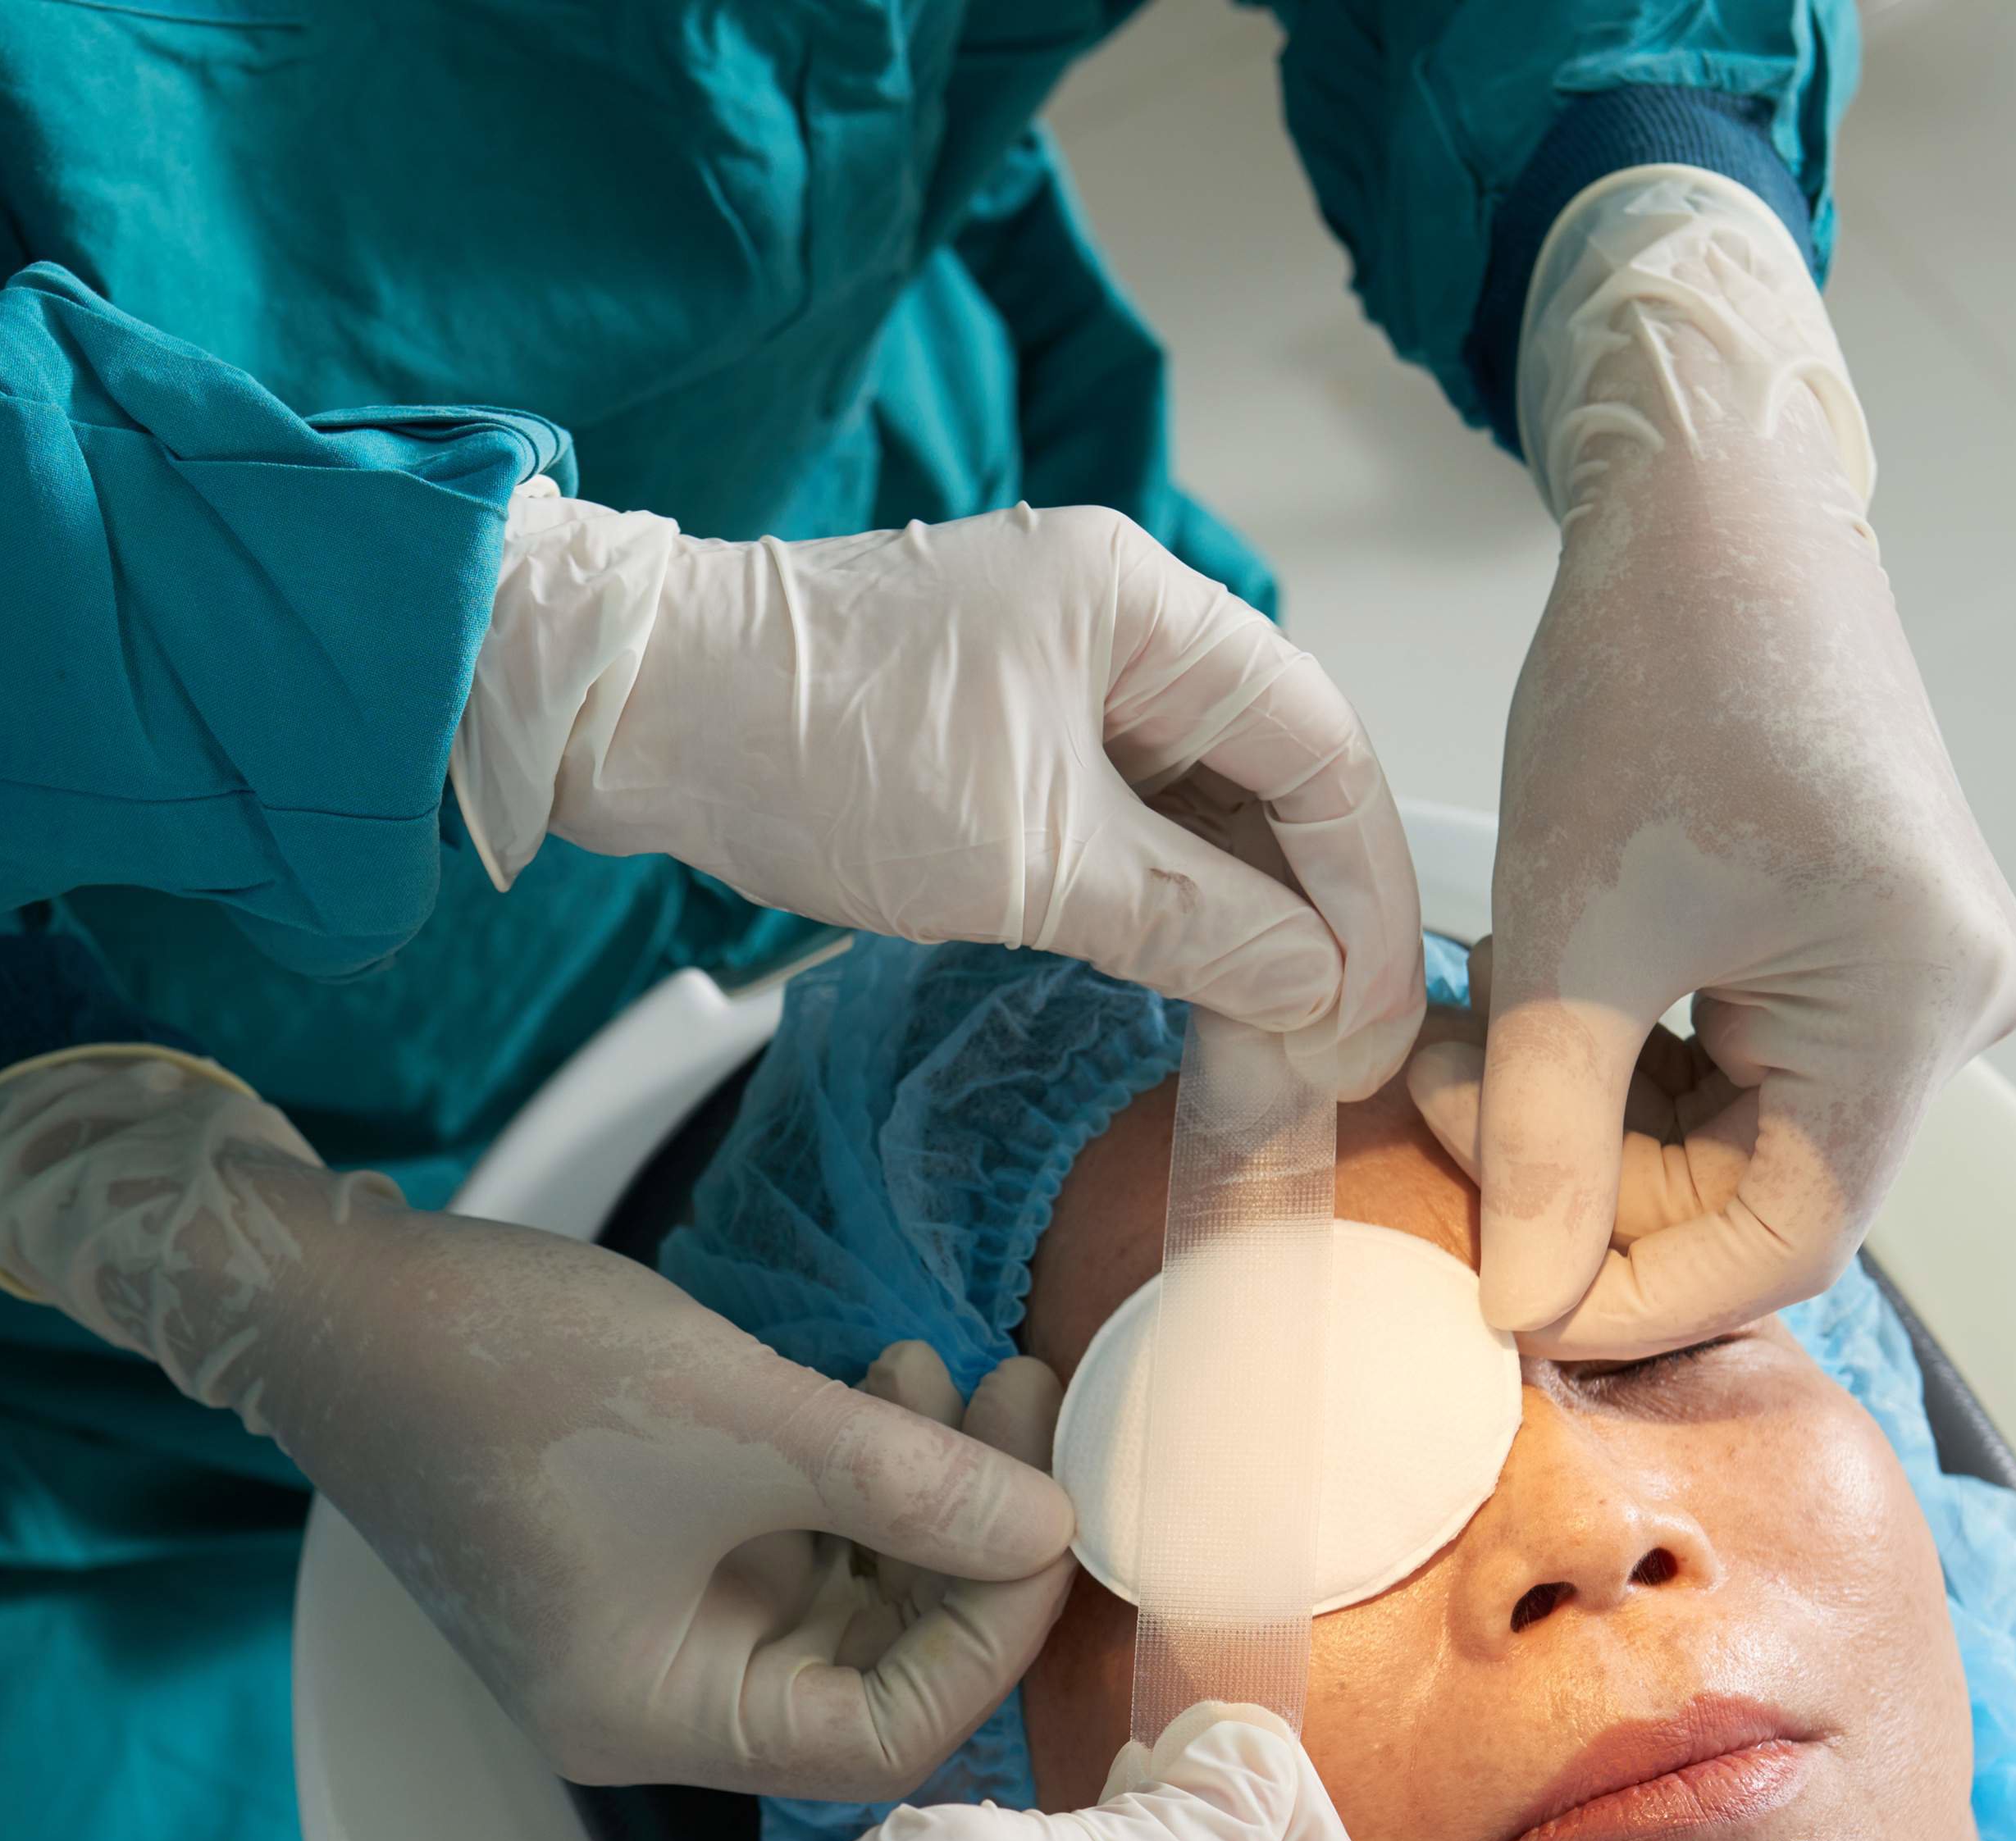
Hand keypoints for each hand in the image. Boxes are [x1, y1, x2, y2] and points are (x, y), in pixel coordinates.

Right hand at [0, 1048, 1075, 1797]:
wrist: (331, 1298)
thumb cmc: (501, 1368)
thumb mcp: (734, 1418)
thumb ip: (905, 1481)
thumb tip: (1054, 1525)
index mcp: (654, 1719)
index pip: (884, 1737)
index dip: (991, 1632)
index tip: (1051, 1508)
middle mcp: (654, 1699)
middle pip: (875, 1670)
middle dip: (968, 1544)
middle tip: (1027, 1408)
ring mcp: (650, 1624)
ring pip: (845, 1595)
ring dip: (921, 1491)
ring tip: (954, 1368)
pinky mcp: (647, 1549)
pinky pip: (793, 1541)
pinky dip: (855, 1470)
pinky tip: (885, 1376)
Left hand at [453, 491, 1424, 1096]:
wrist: (638, 715)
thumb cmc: (808, 744)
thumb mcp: (1030, 858)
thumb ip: (1195, 923)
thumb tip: (1317, 989)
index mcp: (1148, 607)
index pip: (1323, 750)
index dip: (1368, 895)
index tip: (1377, 1012)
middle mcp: (1122, 626)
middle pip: (1279, 786)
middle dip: (1320, 928)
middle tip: (1339, 1059)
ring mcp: (1063, 681)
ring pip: (1209, 820)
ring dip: (1251, 936)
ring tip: (1278, 1053)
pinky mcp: (1008, 741)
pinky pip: (1133, 831)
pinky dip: (1175, 916)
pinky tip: (1203, 994)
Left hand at [1464, 167, 2015, 1355]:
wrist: (1712, 509)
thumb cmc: (1653, 681)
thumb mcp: (1570, 938)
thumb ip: (1544, 1143)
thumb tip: (1519, 1311)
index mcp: (1917, 1008)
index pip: (1786, 1241)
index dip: (1633, 1290)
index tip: (1497, 1301)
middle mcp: (1954, 1007)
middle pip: (1754, 1188)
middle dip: (1583, 1175)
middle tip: (1437, 1097)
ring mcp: (1919, 974)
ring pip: (1732, 1130)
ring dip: (1588, 1112)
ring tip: (1466, 1029)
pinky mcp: (1866, 943)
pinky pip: (1738, 1059)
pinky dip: (1623, 1054)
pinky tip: (1532, 991)